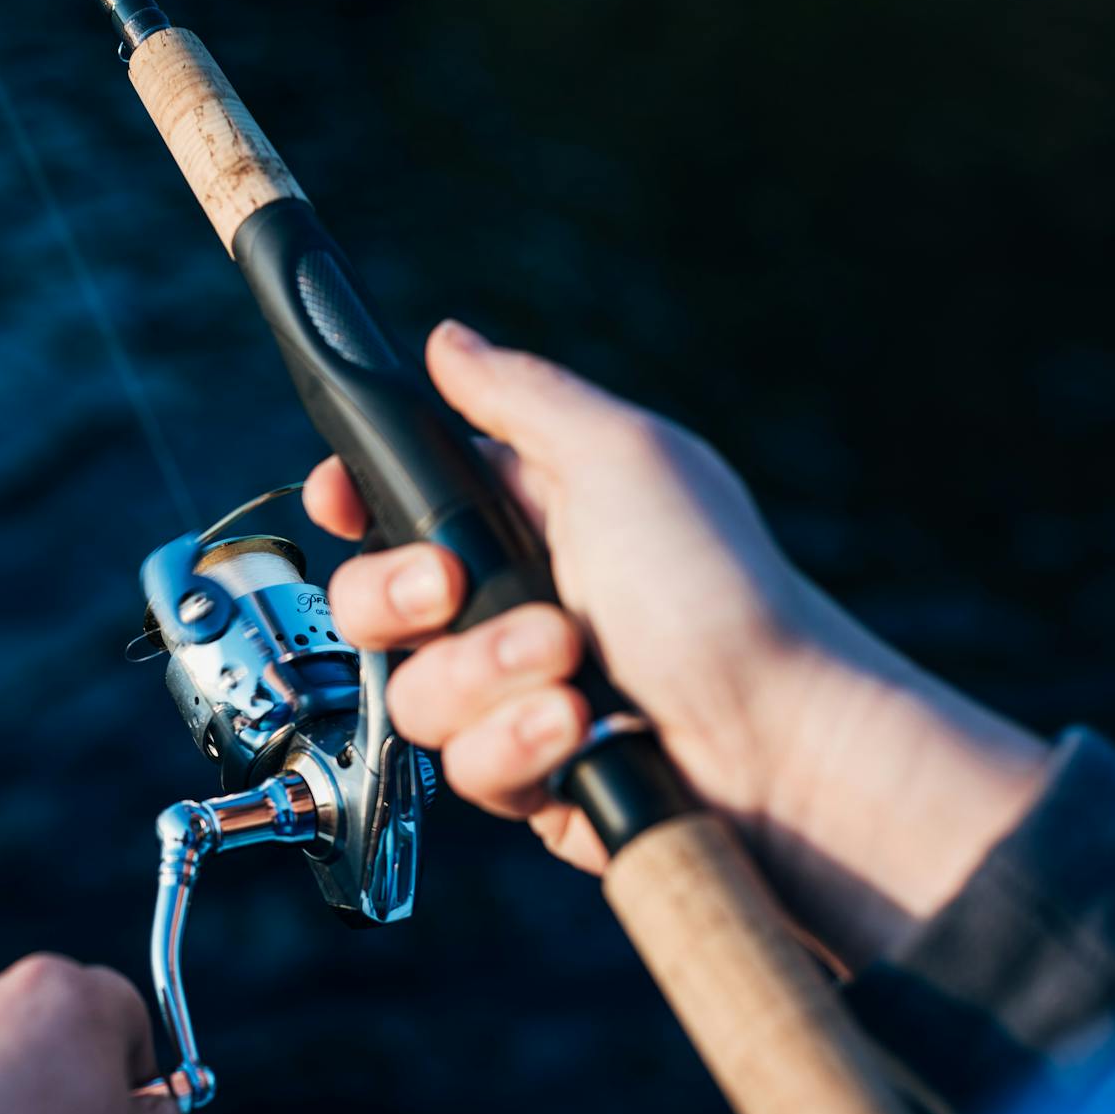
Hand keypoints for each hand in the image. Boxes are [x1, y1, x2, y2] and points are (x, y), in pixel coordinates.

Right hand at [306, 320, 1048, 969]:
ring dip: (486, 677)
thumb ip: (520, 395)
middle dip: (402, 596)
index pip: (395, 501)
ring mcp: (513, 694)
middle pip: (370, 602)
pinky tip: (580, 731)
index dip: (352, 499)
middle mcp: (506, 604)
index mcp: (522, 517)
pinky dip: (519, 747)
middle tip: (458, 589)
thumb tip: (446, 340)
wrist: (776, 742)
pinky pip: (465, 769)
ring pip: (414, 693)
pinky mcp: (527, 773)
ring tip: (572, 668)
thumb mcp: (623, 458)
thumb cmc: (719, 589)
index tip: (338, 497)